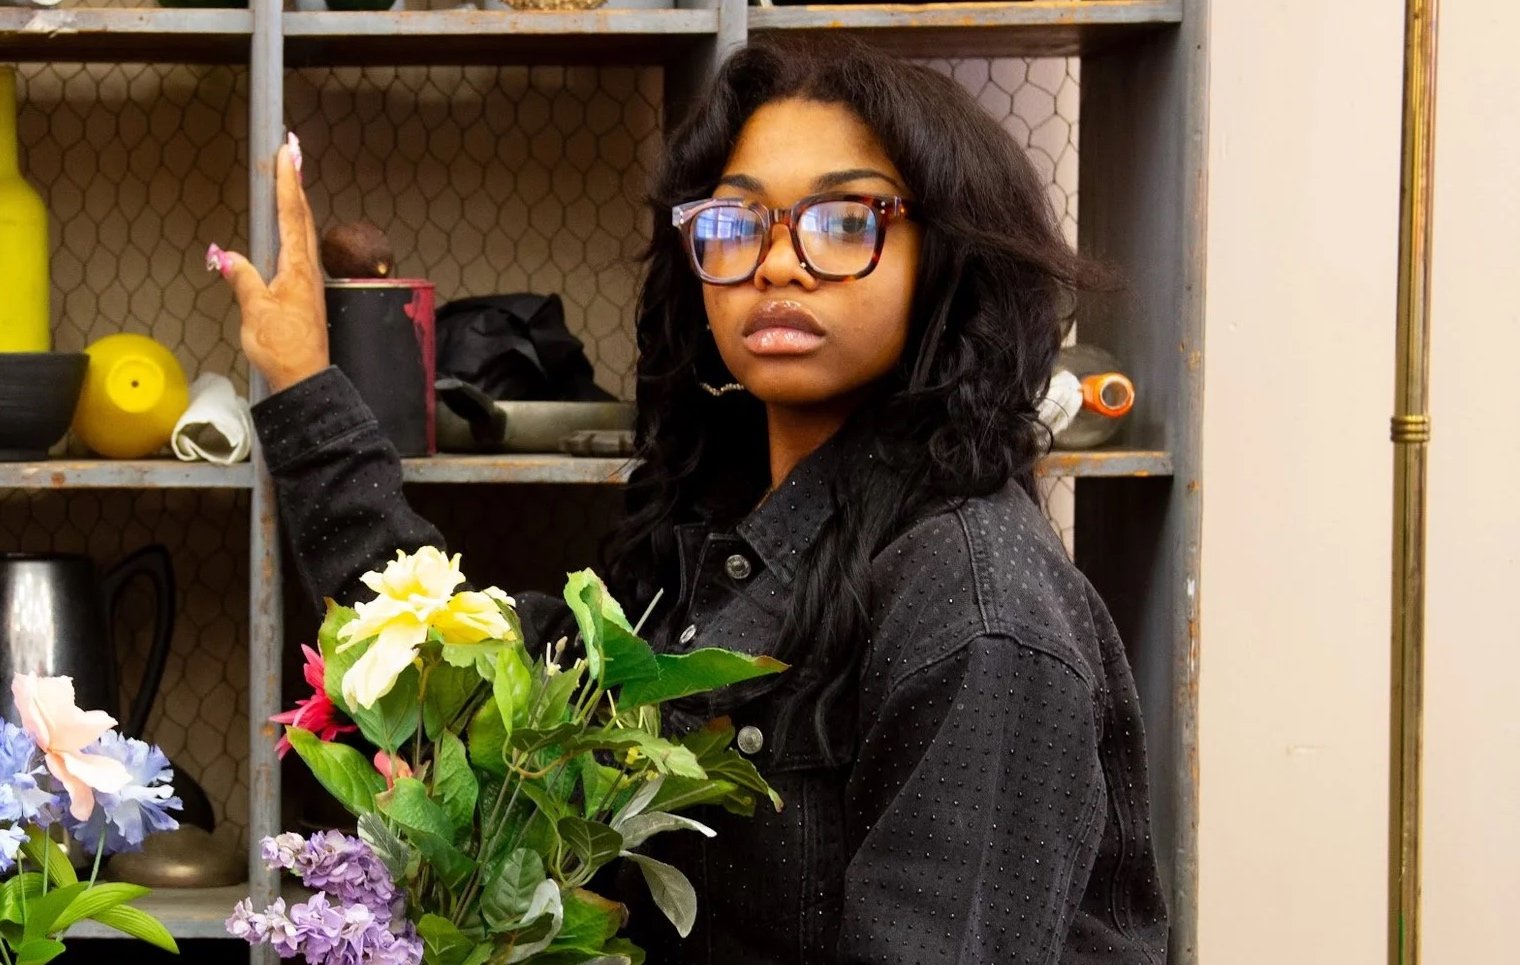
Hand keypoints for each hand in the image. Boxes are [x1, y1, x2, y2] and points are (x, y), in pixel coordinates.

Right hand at [209, 137, 327, 393]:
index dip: (288, 182)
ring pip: (303, 232)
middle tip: (293, 152)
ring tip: (291, 178)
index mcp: (296, 267)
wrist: (304, 380)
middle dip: (295, 183)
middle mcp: (307, 269)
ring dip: (296, 203)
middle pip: (301, 217)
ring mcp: (309, 281)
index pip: (291, 215)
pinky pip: (299, 250)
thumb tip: (226, 255)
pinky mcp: (305, 294)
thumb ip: (243, 278)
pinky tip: (289, 228)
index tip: (288, 152)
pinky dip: (294, 228)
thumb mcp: (255, 311)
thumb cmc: (281, 348)